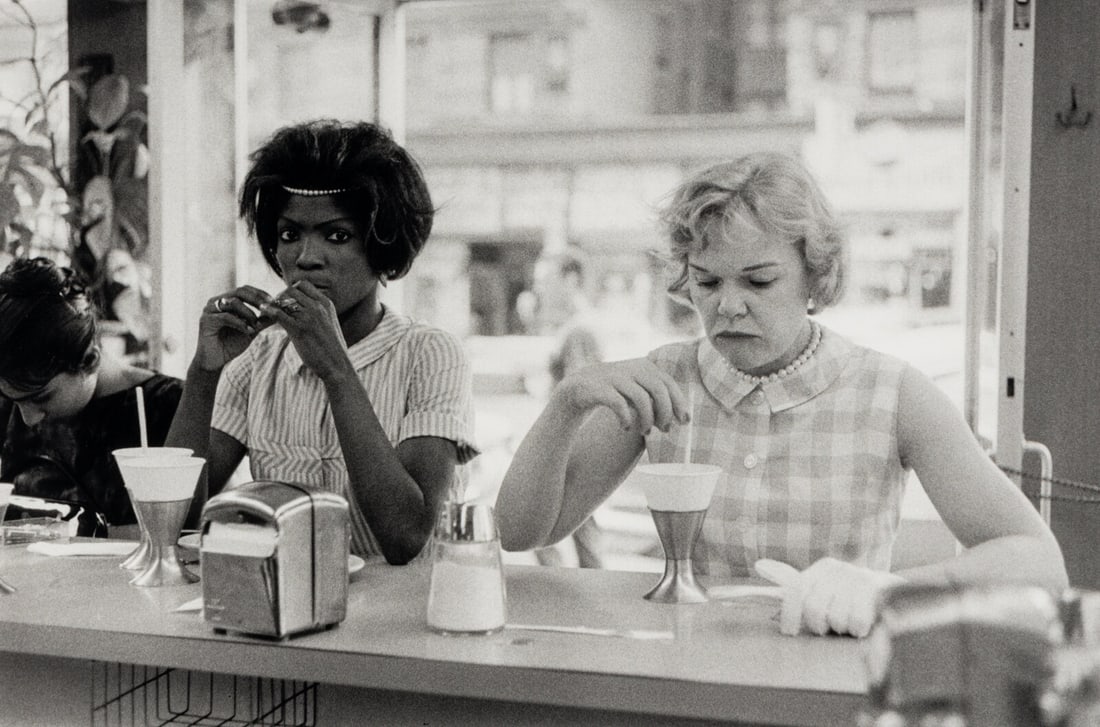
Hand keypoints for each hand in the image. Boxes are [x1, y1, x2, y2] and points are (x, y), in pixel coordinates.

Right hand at [196, 285, 274, 370]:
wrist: (215, 361)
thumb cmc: (231, 344)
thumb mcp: (251, 330)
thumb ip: (263, 320)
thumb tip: (280, 312)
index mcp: (226, 301)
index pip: (245, 289)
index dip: (260, 294)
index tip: (273, 302)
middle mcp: (216, 301)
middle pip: (239, 292)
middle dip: (256, 300)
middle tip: (269, 308)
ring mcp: (209, 309)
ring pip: (233, 302)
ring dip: (249, 313)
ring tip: (256, 326)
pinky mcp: (205, 320)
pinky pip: (225, 316)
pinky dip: (240, 323)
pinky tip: (248, 330)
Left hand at [258, 281, 350, 380]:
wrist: (338, 365)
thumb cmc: (332, 348)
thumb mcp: (329, 323)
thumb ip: (317, 313)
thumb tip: (301, 308)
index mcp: (326, 303)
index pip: (303, 285)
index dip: (291, 291)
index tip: (286, 302)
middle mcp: (318, 307)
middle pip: (290, 290)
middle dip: (279, 297)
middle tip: (274, 309)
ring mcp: (309, 317)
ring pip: (283, 300)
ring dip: (272, 305)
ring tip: (267, 314)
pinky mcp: (299, 329)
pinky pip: (278, 314)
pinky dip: (267, 311)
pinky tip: (262, 314)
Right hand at [555, 358, 690, 433]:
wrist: (579, 387)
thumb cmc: (616, 392)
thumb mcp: (638, 388)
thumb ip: (657, 395)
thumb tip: (682, 417)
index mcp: (644, 367)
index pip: (668, 384)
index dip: (679, 403)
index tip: (684, 421)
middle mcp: (632, 368)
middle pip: (658, 389)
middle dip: (665, 412)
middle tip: (665, 429)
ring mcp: (615, 377)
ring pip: (641, 398)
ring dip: (647, 419)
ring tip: (645, 432)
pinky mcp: (600, 388)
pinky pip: (620, 404)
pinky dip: (626, 418)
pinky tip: (626, 427)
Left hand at [769, 557, 903, 637]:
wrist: (892, 595)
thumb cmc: (849, 597)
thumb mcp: (823, 589)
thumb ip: (795, 586)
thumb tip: (759, 565)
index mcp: (821, 568)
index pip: (796, 590)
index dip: (789, 613)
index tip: (789, 631)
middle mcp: (837, 569)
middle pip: (814, 609)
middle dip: (820, 625)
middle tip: (829, 626)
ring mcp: (856, 578)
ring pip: (836, 619)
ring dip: (841, 628)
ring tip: (848, 621)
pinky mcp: (875, 591)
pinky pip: (856, 623)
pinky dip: (857, 630)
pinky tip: (862, 623)